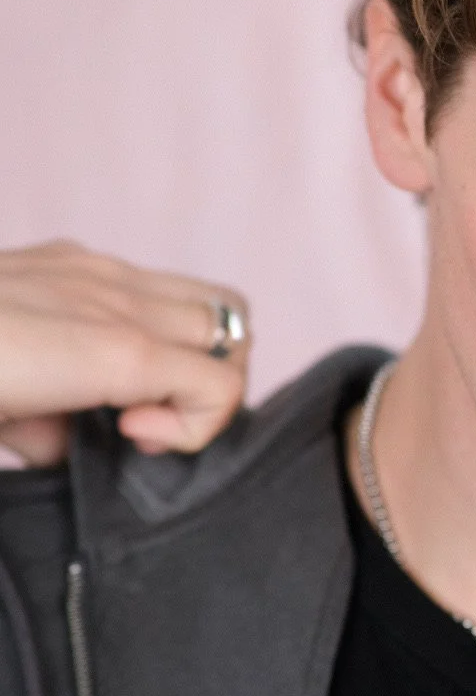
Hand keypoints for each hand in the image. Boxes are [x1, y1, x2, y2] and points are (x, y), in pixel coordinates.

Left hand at [0, 242, 249, 465]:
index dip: (194, 428)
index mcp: (119, 354)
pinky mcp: (69, 252)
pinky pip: (145, 280)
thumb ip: (71, 443)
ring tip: (136, 379)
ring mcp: (99, 267)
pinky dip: (146, 318)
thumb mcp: (18, 437)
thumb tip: (88, 438)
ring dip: (191, 346)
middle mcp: (123, 301)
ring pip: (205, 295)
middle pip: (233, 333)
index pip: (223, 387)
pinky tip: (86, 345)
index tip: (134, 438)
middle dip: (208, 385)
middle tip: (149, 415)